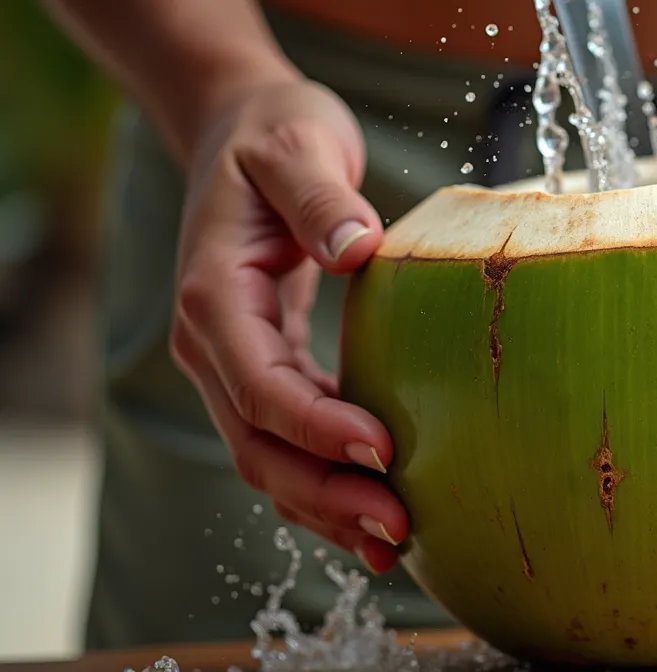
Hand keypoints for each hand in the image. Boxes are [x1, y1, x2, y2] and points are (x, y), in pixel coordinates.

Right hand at [167, 79, 407, 573]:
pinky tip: (375, 513)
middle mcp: (213, 342)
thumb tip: (358, 249)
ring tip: (393, 543)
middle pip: (257, 444)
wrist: (244, 133)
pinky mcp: (265, 369)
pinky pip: (287, 441)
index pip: (260, 383)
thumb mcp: (299, 144)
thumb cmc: (277, 133)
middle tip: (395, 527)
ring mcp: (233, 363)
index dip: (316, 427)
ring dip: (324, 507)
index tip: (383, 449)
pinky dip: (325, 482)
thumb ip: (321, 196)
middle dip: (323, 493)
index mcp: (213, 294)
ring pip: (267, 458)